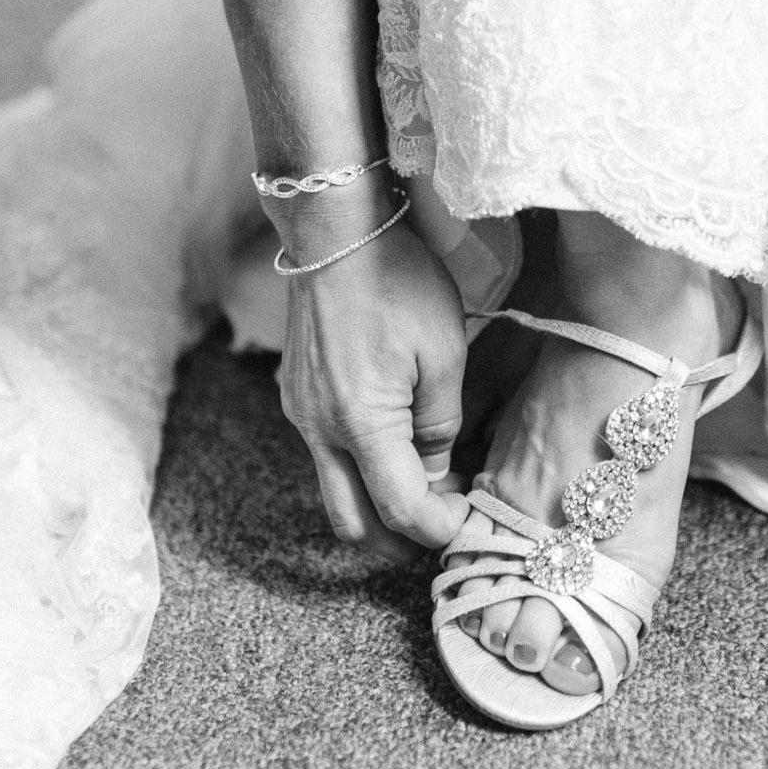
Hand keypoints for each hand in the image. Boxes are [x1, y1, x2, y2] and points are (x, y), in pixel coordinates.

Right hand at [273, 185, 470, 561]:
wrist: (336, 229)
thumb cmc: (398, 279)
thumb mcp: (445, 353)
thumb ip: (440, 424)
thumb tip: (437, 471)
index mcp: (360, 422)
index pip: (401, 510)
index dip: (441, 528)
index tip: (472, 519)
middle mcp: (318, 429)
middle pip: (354, 522)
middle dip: (401, 539)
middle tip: (446, 523)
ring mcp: (300, 413)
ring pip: (336, 490)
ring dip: (379, 502)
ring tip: (431, 482)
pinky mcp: (295, 395)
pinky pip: (326, 454)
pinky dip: (361, 467)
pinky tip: (397, 444)